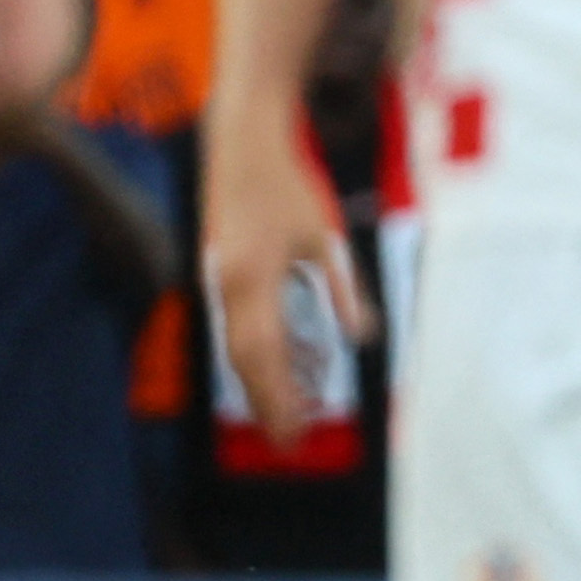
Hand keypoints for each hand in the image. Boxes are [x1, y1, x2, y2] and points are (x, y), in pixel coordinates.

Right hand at [203, 114, 371, 433]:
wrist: (242, 140)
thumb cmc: (288, 182)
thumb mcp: (326, 235)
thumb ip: (343, 288)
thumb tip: (362, 337)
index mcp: (253, 280)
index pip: (265, 356)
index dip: (279, 398)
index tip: (298, 431)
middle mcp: (228, 287)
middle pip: (244, 361)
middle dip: (267, 403)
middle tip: (291, 440)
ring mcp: (217, 279)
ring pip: (235, 346)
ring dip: (261, 383)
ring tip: (288, 412)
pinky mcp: (218, 270)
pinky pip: (235, 325)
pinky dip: (256, 353)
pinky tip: (281, 363)